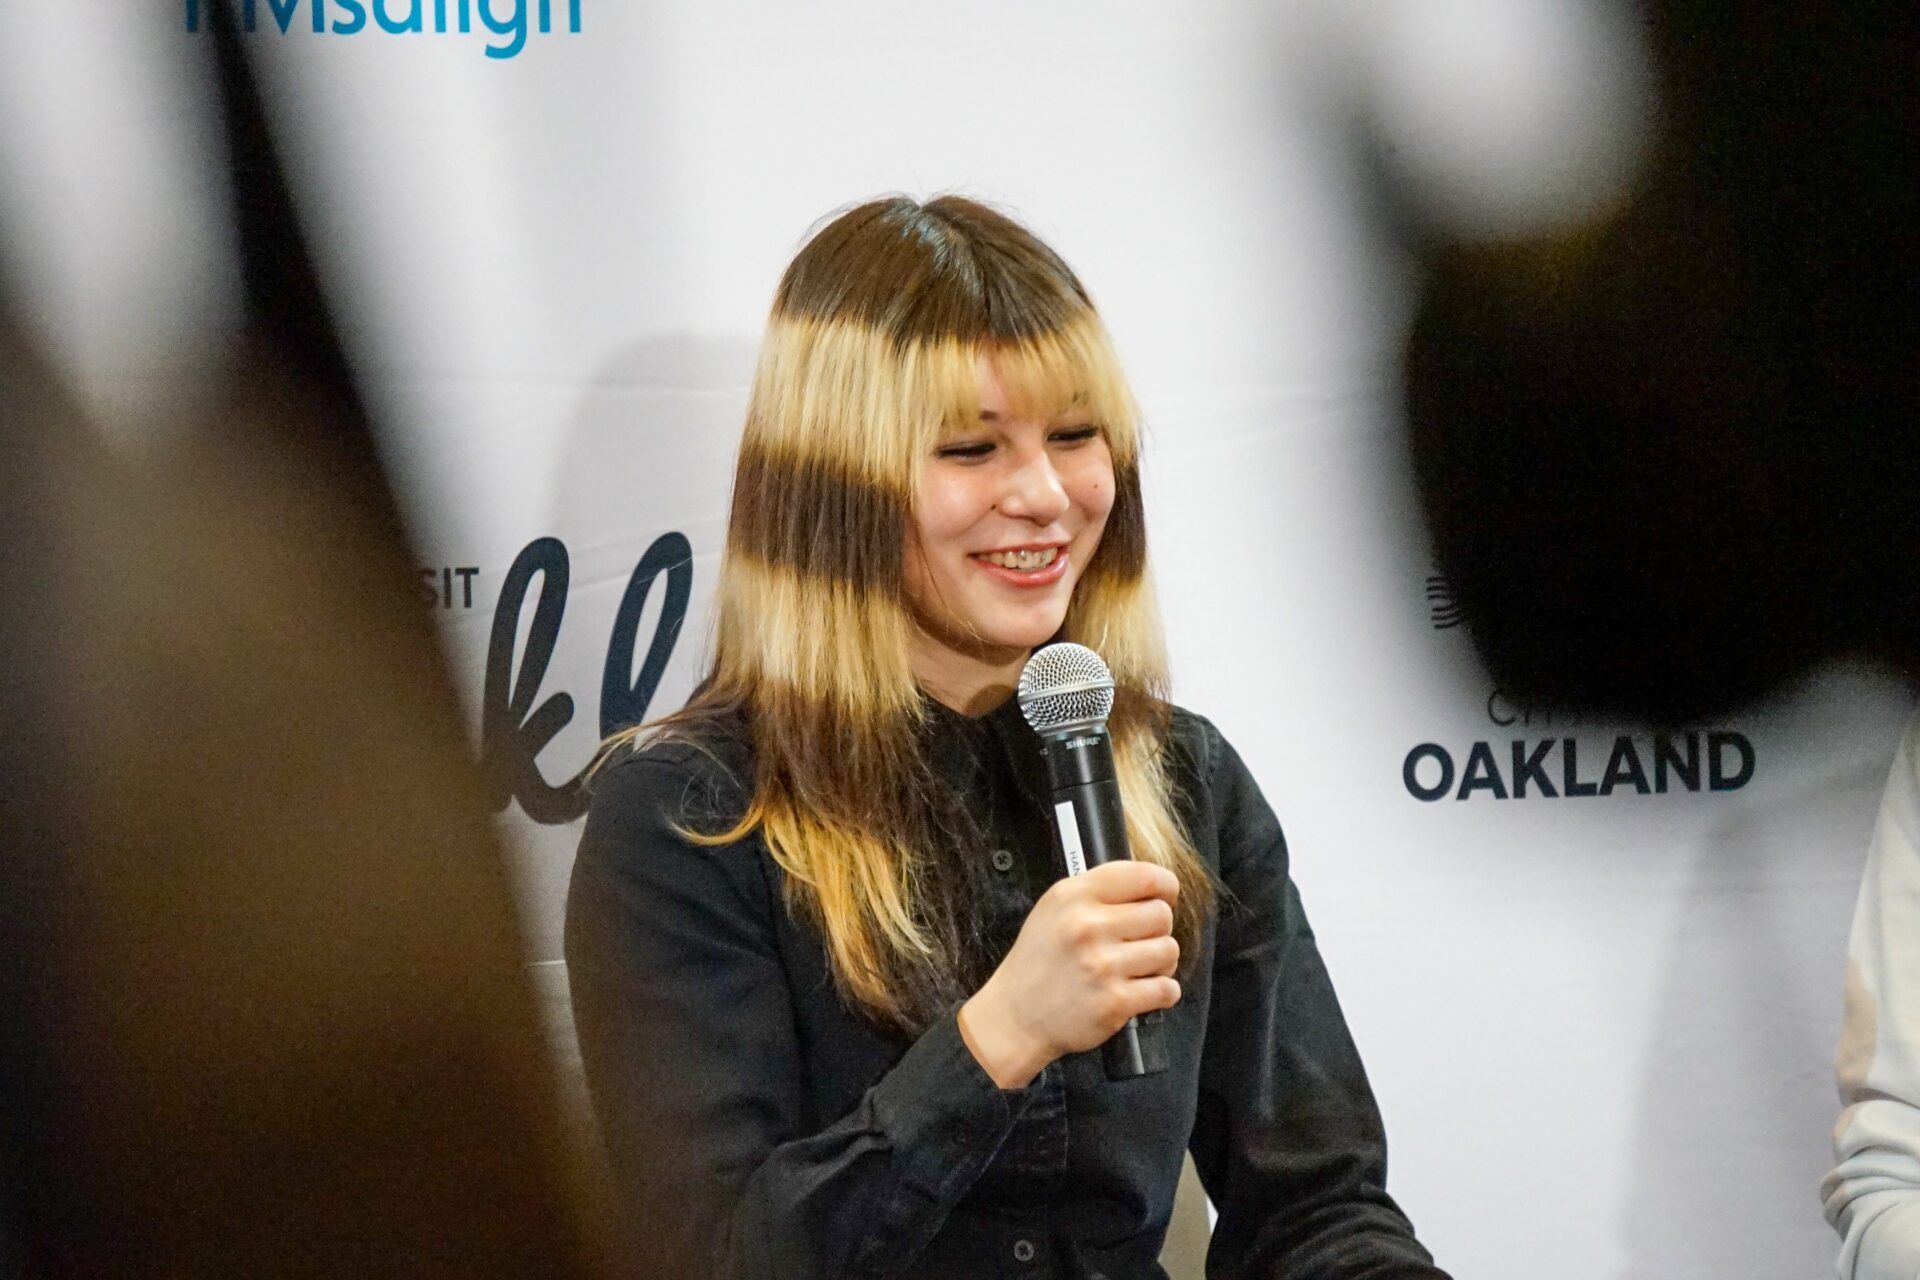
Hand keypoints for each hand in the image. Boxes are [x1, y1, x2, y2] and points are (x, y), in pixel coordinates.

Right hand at [958, 860, 1180, 1088]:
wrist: (1016, 1016)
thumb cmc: (1039, 962)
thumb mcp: (1053, 909)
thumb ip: (1097, 892)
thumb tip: (1152, 888)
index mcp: (1074, 896)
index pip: (1143, 876)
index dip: (1164, 885)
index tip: (1165, 896)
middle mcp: (1088, 926)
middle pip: (1161, 914)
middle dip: (1157, 929)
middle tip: (1139, 942)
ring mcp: (1102, 965)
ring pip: (1169, 951)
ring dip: (1161, 962)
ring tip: (1139, 968)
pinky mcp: (1115, 1002)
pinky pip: (1167, 989)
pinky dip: (1163, 992)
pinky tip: (1144, 991)